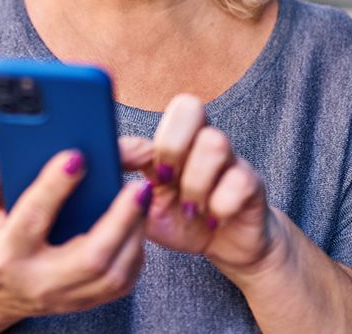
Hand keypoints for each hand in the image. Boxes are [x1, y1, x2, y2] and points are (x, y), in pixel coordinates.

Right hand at [0, 141, 152, 332]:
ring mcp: (65, 296)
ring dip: (135, 235)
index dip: (55, 186)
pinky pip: (121, 284)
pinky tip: (137, 224)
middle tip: (137, 186)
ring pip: (113, 275)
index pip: (33, 217)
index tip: (77, 157)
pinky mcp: (84, 302)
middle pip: (90, 257)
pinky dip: (135, 253)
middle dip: (120, 219)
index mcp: (8, 252)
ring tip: (142, 198)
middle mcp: (39, 279)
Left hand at [123, 98, 351, 333]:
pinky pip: (240, 180)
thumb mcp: (146, 207)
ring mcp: (230, 160)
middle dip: (170, 145)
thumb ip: (123, 190)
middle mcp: (202, 142)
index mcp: (173, 142)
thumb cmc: (182, 220)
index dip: (132, 143)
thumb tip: (99, 173)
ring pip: (214, 142)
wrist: (229, 245)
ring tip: (190, 209)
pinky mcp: (252, 184)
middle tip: (165, 180)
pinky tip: (214, 219)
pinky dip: (221, 204)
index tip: (119, 169)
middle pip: (189, 106)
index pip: (151, 119)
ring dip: (195, 182)